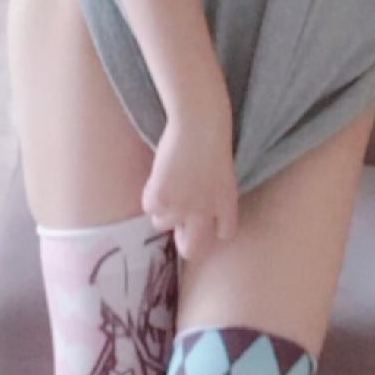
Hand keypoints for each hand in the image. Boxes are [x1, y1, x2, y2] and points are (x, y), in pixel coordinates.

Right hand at [142, 96, 238, 262]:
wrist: (199, 125)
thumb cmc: (212, 139)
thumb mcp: (222, 174)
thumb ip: (212, 196)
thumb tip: (192, 207)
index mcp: (226, 205)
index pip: (224, 234)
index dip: (213, 229)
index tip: (204, 223)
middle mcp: (205, 213)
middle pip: (193, 249)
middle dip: (184, 244)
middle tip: (177, 233)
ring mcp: (181, 208)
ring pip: (162, 224)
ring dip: (162, 209)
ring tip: (167, 184)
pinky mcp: (161, 199)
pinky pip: (148, 207)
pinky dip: (150, 193)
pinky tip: (159, 175)